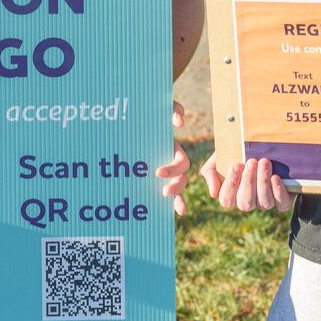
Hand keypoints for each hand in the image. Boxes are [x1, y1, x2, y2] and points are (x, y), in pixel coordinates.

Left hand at [154, 101, 190, 215]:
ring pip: (175, 189)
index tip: (157, 172)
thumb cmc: (153, 114)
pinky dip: (167, 203)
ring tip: (166, 203)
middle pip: (182, 180)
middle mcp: (171, 164)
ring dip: (175, 198)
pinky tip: (165, 213)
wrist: (139, 118)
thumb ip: (173, 109)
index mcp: (174, 151)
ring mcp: (163, 172)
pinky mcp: (151, 178)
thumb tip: (179, 122)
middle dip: (175, 187)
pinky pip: (161, 192)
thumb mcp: (163, 108)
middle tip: (164, 192)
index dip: (173, 170)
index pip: (181, 164)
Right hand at [200, 152, 293, 212]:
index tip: (236, 164)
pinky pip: (281, 204)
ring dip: (263, 182)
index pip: (227, 199)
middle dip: (248, 182)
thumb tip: (213, 193)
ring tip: (264, 162)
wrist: (260, 143)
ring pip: (264, 203)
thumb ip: (210, 173)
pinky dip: (278, 192)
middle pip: (245, 203)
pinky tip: (275, 177)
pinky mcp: (282, 198)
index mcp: (232, 195)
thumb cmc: (236, 152)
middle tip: (251, 161)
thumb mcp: (218, 158)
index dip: (231, 184)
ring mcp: (265, 201)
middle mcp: (248, 201)